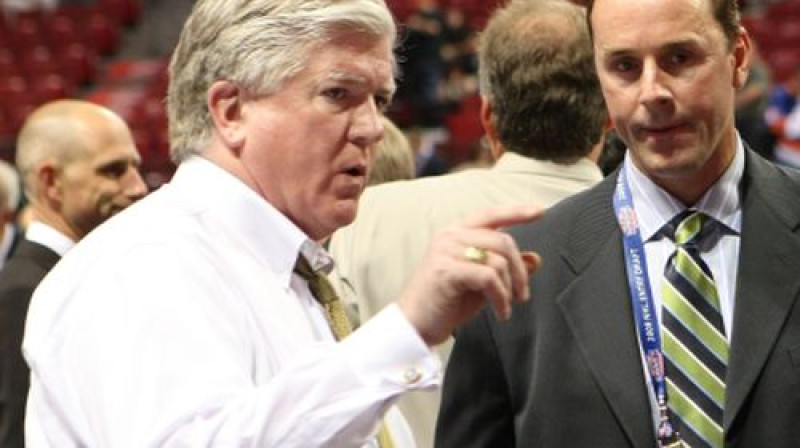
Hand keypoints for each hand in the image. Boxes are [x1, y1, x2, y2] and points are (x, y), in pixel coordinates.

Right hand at [397, 205, 540, 345]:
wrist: (416, 325)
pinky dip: (500, 297)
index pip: (490, 214)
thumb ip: (505, 269)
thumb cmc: (446, 303)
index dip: (516, 212)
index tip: (540, 211)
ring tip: (506, 307)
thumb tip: (536, 258)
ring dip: (510, 288)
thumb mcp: (482, 284)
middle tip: (523, 295)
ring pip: (498, 260)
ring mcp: (446, 251)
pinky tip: (500, 311)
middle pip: (502, 240)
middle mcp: (450, 236)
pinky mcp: (446, 270)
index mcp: (456, 233)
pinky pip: (488, 277)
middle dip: (520, 270)